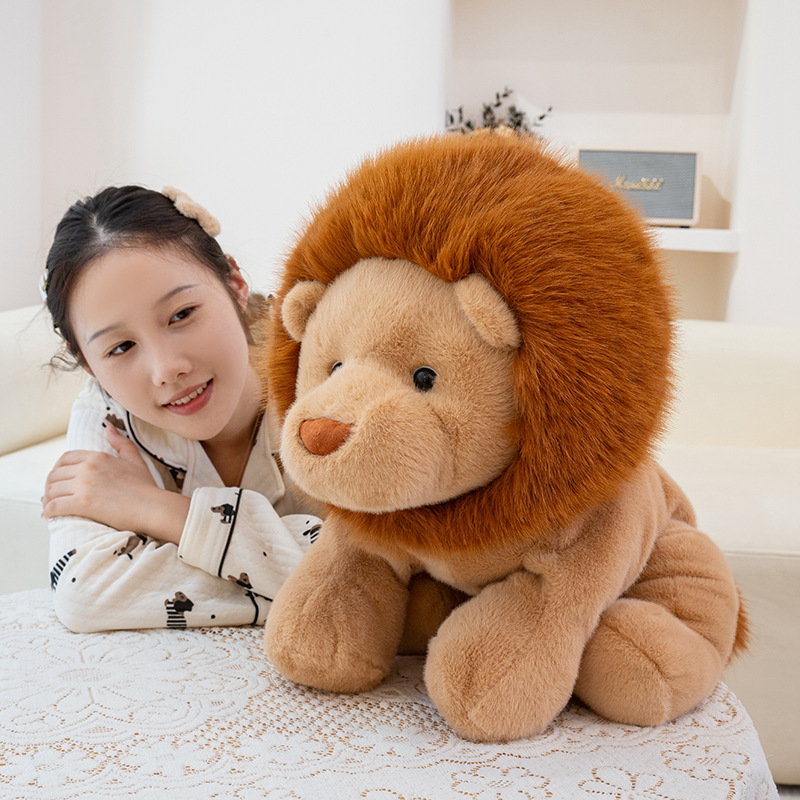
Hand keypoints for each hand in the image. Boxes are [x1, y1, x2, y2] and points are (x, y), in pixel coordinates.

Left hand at [43, 424, 189, 542]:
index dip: (58, 470)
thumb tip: (109, 427)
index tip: (60, 480)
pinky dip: (49, 511)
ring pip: (52, 490)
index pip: (65, 459)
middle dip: (50, 486)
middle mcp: (87, 468)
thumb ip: (121, 442)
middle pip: (55, 475)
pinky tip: (51, 516)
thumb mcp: (134, 460)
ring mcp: (84, 485)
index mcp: (97, 457)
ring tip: (50, 507)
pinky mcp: (81, 503)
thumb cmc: (146, 487)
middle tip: (53, 496)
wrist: (152, 507)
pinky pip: (54, 506)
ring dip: (48, 500)